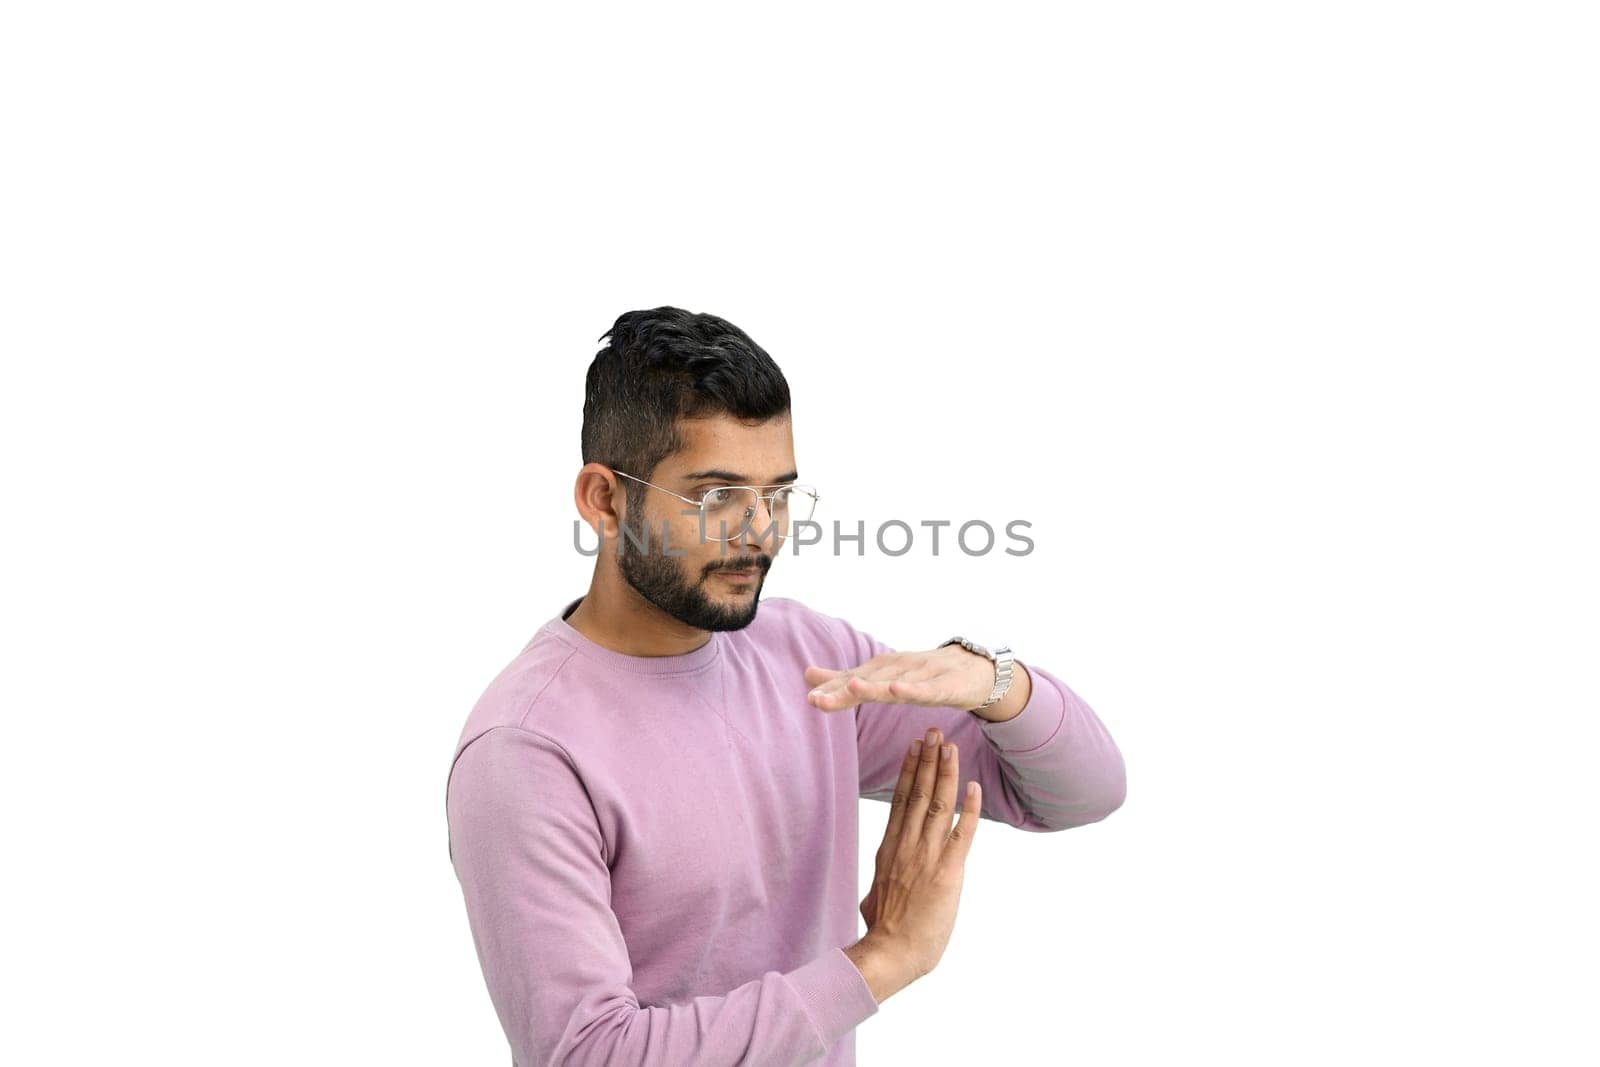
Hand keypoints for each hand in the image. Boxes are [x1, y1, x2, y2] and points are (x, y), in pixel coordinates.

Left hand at [804, 645, 994, 713]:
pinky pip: (927, 689)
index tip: (810, 698)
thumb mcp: (882, 679)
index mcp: (882, 671)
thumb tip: (807, 675)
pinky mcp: (945, 686)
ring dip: (873, 686)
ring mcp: (923, 675)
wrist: (974, 670)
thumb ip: (845, 679)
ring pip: (895, 683)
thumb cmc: (924, 675)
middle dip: (843, 690)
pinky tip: (896, 689)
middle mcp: (899, 669)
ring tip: (851, 689)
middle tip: (817, 699)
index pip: (853, 681)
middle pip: (869, 681)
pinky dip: (912, 689)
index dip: (832, 689)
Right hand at [856, 726, 982, 981]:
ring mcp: (926, 856)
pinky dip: (969, 810)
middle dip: (926, 760)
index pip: (900, 801)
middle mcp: (906, 846)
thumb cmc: (883, 934)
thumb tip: (869, 901)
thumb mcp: (873, 902)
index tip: (914, 748)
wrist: (891, 953)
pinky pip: (961, 834)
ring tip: (949, 746)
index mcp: (889, 850)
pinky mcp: (947, 872)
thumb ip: (876, 891)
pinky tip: (974, 788)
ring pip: (936, 805)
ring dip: (945, 774)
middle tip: (932, 732)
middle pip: (916, 794)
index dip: (909, 771)